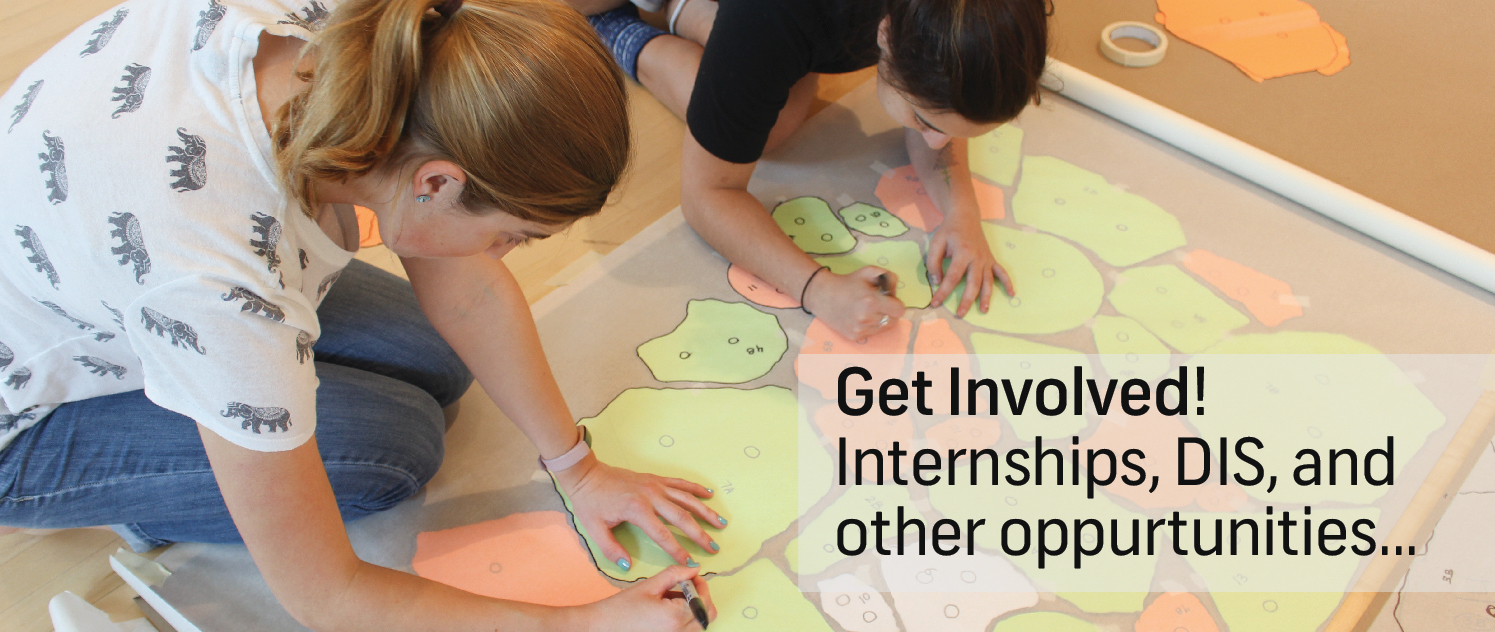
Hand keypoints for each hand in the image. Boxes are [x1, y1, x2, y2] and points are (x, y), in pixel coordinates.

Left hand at [554, 455, 724, 570]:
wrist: (586, 474)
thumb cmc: (590, 501)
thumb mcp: (594, 528)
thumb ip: (611, 549)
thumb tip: (626, 565)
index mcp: (637, 509)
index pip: (662, 535)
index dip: (677, 550)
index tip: (689, 562)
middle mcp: (651, 496)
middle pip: (682, 517)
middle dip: (699, 534)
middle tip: (713, 547)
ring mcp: (655, 485)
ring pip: (686, 499)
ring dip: (705, 511)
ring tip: (721, 523)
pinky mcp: (655, 479)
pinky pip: (680, 483)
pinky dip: (695, 488)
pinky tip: (709, 494)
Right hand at [576, 565, 715, 631]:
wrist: (601, 627)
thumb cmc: (621, 608)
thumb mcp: (650, 585)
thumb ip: (675, 575)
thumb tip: (694, 568)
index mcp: (675, 617)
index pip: (704, 600)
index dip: (701, 585)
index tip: (691, 576)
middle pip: (707, 616)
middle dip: (702, 598)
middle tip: (688, 586)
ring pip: (699, 625)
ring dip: (695, 609)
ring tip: (674, 598)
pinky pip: (687, 631)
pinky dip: (686, 620)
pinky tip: (668, 610)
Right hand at [802, 266, 907, 339]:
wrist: (822, 295)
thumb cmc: (847, 282)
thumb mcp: (868, 271)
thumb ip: (888, 276)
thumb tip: (896, 290)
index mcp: (871, 301)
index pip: (899, 310)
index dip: (896, 303)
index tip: (888, 299)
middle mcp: (866, 318)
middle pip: (893, 320)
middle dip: (889, 311)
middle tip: (878, 304)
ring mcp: (860, 329)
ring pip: (883, 328)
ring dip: (880, 319)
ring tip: (868, 310)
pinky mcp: (854, 336)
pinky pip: (872, 333)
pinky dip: (870, 326)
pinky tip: (859, 317)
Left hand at [926, 211, 1013, 316]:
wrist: (965, 216)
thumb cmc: (949, 231)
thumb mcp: (935, 243)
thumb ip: (934, 263)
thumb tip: (938, 282)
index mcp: (962, 253)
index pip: (951, 277)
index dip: (943, 292)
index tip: (935, 303)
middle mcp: (977, 258)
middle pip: (973, 283)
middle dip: (967, 300)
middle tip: (960, 314)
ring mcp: (986, 259)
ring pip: (988, 281)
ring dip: (987, 297)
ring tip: (984, 311)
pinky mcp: (991, 259)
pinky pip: (1001, 272)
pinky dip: (1007, 283)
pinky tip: (1011, 294)